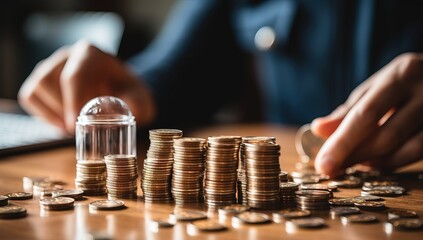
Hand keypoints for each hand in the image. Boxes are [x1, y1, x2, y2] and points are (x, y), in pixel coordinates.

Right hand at [18, 40, 155, 133]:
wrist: (121, 91)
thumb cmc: (129, 94)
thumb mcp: (140, 99)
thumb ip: (136, 105)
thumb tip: (117, 114)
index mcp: (90, 54)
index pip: (74, 75)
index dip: (73, 102)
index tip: (76, 124)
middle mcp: (67, 55)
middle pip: (49, 80)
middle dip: (62, 108)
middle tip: (76, 128)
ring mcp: (51, 66)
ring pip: (37, 87)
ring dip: (52, 112)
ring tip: (71, 126)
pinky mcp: (41, 80)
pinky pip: (30, 96)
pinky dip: (43, 114)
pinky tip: (62, 124)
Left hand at [311, 53, 422, 176]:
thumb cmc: (406, 83)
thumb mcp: (377, 88)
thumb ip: (349, 110)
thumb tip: (319, 129)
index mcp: (403, 73)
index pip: (366, 114)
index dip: (342, 143)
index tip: (323, 165)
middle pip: (387, 135)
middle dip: (355, 157)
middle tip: (332, 170)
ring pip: (410, 149)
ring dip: (377, 163)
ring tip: (355, 164)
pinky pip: (421, 153)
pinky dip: (396, 162)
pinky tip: (378, 163)